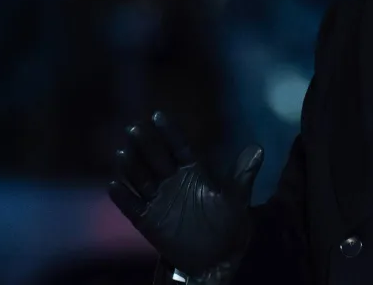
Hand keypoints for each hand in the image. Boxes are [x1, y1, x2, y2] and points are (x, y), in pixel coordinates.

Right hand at [108, 111, 263, 276]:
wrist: (215, 256)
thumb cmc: (226, 222)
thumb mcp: (237, 198)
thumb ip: (243, 174)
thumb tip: (258, 148)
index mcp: (193, 171)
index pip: (179, 147)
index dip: (170, 133)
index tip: (158, 115)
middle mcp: (173, 181)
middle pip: (157, 159)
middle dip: (146, 144)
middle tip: (134, 127)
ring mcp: (159, 200)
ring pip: (141, 179)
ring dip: (131, 166)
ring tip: (122, 153)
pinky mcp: (148, 220)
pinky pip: (133, 207)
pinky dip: (123, 197)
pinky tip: (113, 185)